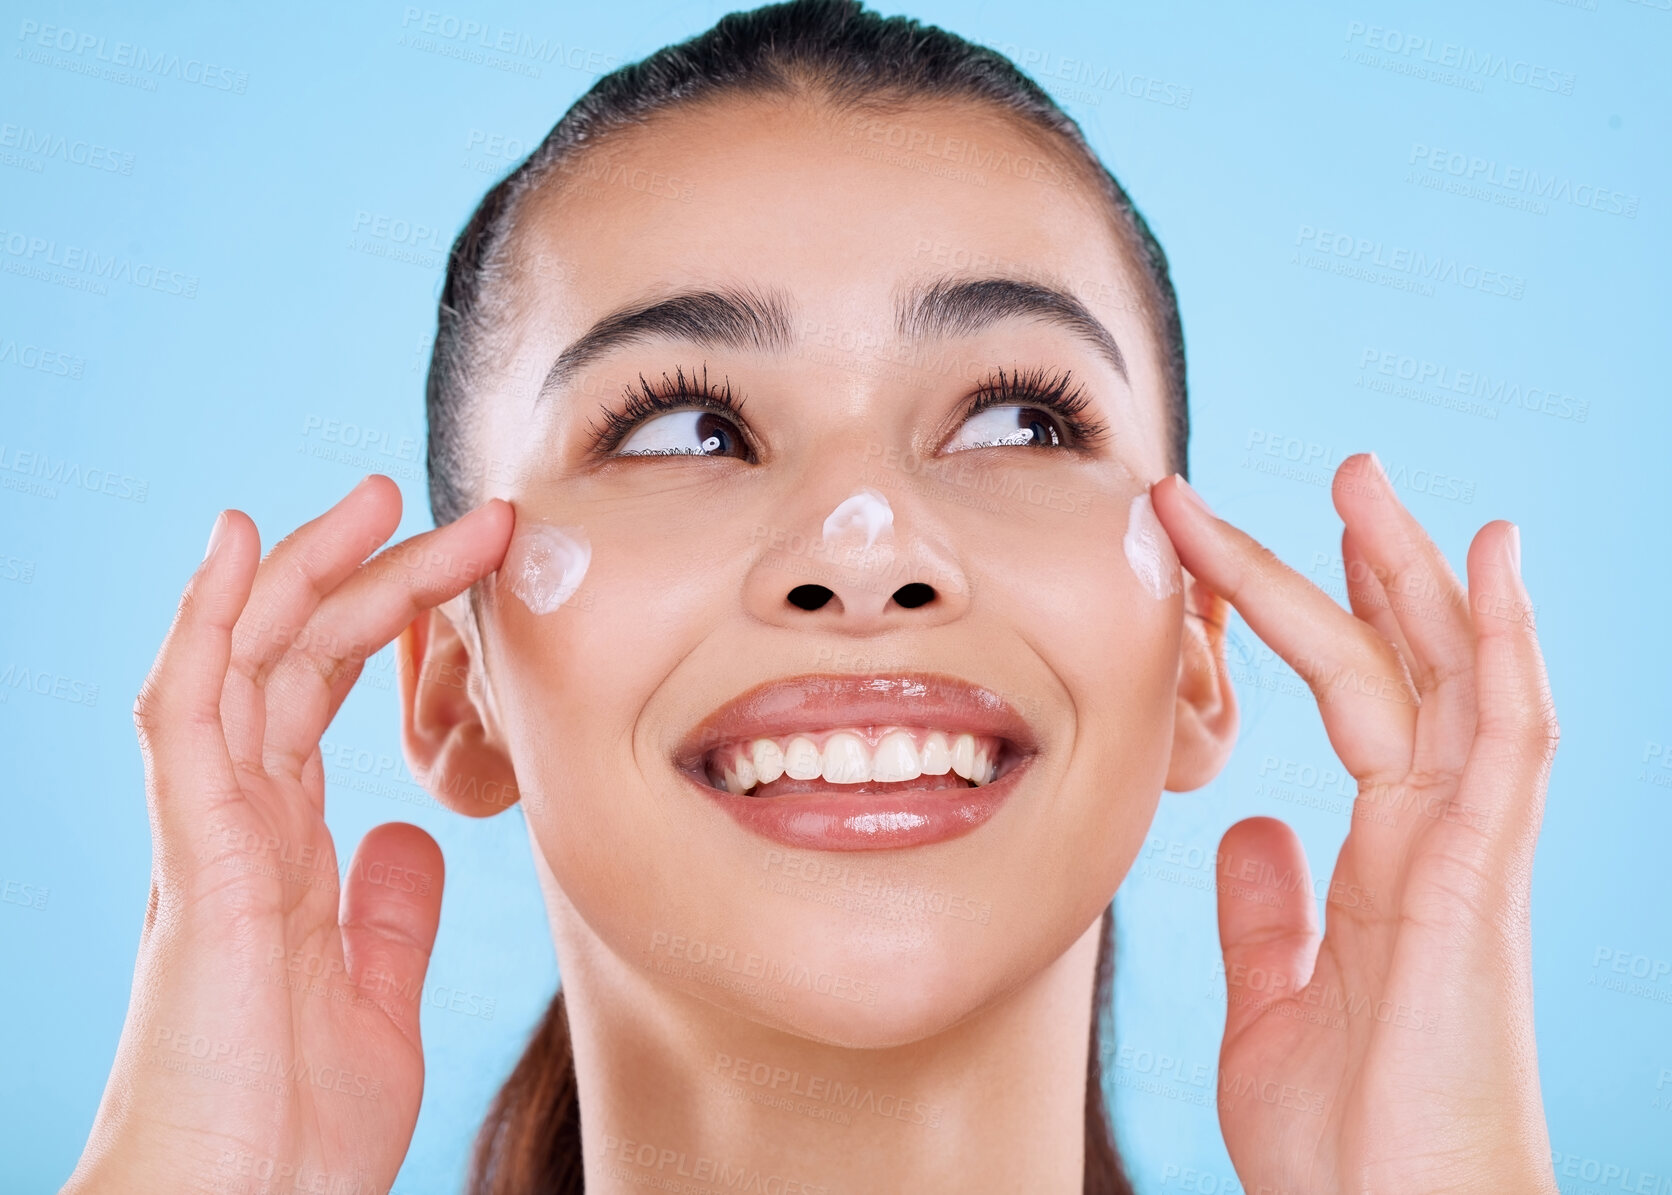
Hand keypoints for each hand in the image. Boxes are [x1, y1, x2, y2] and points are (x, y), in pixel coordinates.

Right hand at [62, 475, 511, 1194]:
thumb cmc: (290, 1120)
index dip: (382, 623)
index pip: (323, 697)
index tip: (453, 568)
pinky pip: (188, 712)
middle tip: (428, 498)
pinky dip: (207, 622)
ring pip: (243, 660)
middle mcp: (237, 823)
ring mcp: (209, 831)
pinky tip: (241, 546)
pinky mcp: (195, 855)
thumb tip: (408, 834)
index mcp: (280, 849)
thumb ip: (387, 909)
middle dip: (362, 572)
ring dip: (304, 568)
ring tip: (366, 493)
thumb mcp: (373, 993)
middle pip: (293, 660)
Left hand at [1151, 455, 1559, 1194]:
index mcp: (1387, 857)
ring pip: (1455, 678)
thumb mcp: (1272, 1000)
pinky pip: (1508, 739)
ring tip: (1368, 482)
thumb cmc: (1349, 1138)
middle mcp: (1436, 838)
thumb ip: (1267, 912)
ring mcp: (1468, 853)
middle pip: (1408, 667)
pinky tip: (1490, 564)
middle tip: (1337, 469)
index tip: (1230, 549)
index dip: (1299, 614)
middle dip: (1367, 563)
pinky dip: (1502, 644)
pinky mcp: (1482, 882)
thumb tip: (1251, 826)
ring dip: (1417, 574)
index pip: (1355, 699)